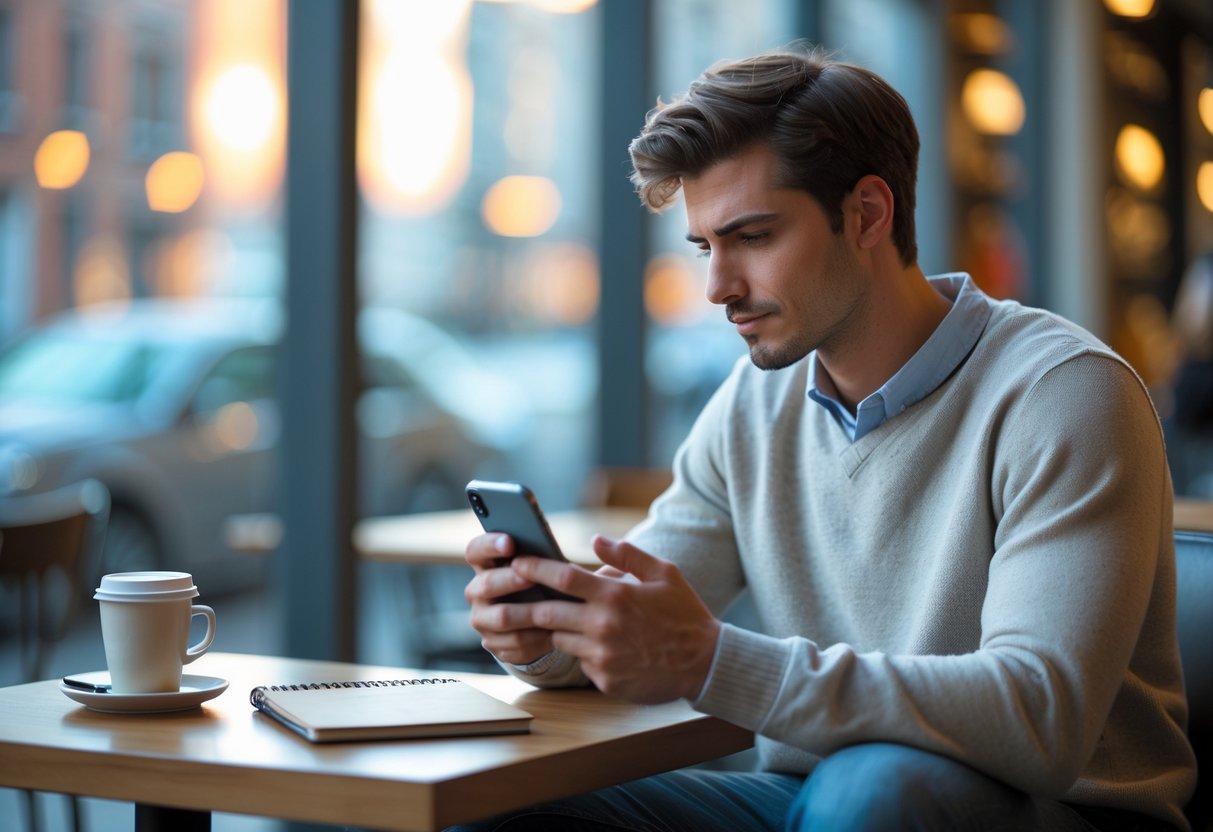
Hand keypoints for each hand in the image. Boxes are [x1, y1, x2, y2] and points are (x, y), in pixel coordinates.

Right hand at [463, 532, 554, 664]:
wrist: (540, 619)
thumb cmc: (542, 582)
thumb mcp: (540, 566)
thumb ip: (540, 556)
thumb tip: (557, 548)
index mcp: (485, 565)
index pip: (475, 551)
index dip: (489, 545)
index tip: (510, 542)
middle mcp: (477, 591)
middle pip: (486, 584)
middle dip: (509, 580)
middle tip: (530, 578)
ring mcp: (482, 619)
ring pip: (500, 618)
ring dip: (526, 613)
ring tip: (550, 609)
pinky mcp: (494, 644)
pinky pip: (513, 644)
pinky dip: (534, 639)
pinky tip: (552, 633)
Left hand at [503, 535, 720, 703]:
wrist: (705, 663)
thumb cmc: (684, 614)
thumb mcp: (664, 573)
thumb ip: (628, 554)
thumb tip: (595, 540)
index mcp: (616, 596)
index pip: (563, 578)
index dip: (535, 569)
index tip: (516, 563)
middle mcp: (604, 627)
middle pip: (547, 613)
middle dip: (520, 604)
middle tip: (503, 597)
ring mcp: (603, 656)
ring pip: (559, 639)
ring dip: (552, 629)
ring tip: (545, 619)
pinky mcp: (605, 680)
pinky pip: (581, 663)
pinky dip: (581, 652)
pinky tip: (592, 646)